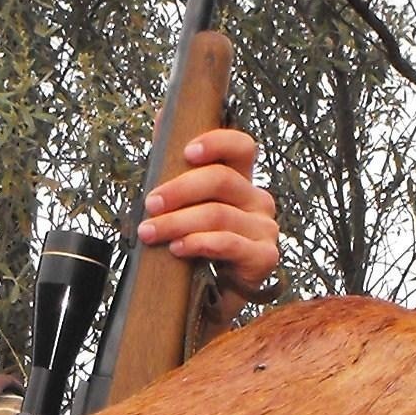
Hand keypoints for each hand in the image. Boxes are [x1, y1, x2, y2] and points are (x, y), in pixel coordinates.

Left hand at [139, 127, 282, 296]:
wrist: (207, 301)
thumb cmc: (196, 247)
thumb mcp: (183, 206)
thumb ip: (174, 165)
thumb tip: (162, 114)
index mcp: (241, 181)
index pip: (242, 147)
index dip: (217, 142)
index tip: (187, 152)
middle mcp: (258, 200)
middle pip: (221, 180)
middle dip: (178, 190)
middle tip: (150, 204)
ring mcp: (265, 229)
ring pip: (218, 214)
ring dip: (177, 222)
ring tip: (151, 233)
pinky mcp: (265, 257)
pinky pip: (230, 243)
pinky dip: (200, 243)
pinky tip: (179, 248)